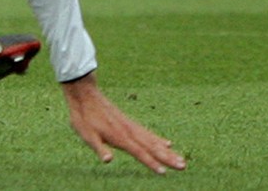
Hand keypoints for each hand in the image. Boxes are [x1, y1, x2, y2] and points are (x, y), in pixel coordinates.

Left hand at [61, 71, 185, 173]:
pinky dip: (158, 139)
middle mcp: (129, 131)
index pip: (139, 152)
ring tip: (181, 159)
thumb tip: (108, 160)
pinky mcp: (129, 123)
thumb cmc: (84, 117)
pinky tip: (167, 143)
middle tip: (183, 166)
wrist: (86, 94)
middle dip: (168, 157)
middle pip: (152, 147)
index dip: (151, 163)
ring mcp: (131, 126)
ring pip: (153, 140)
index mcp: (120, 137)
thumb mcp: (86, 135)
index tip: (164, 172)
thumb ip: (99, 148)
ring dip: (167, 151)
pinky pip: (147, 133)